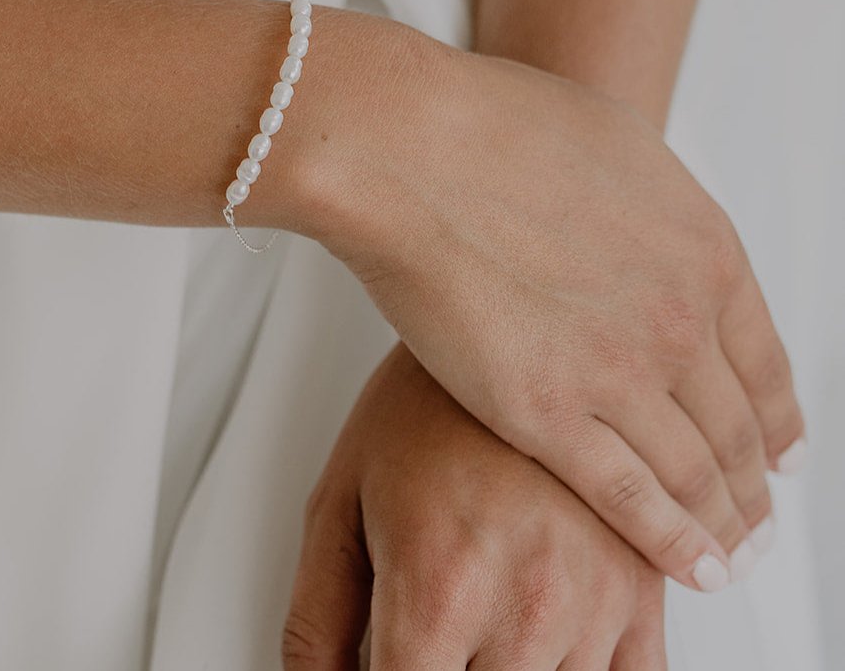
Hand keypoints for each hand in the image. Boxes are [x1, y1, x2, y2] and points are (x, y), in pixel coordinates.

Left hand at [283, 344, 666, 668]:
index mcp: (438, 586)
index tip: (392, 658)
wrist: (510, 327)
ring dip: (507, 667)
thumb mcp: (341, 503)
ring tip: (484, 612)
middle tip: (435, 627)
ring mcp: (595, 602)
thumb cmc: (424, 408)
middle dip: (446, 666)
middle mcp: (525, 605)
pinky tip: (548, 641)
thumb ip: (318, 618)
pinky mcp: (645, 591)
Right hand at [293, 25, 802, 589]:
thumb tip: (654, 239)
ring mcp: (617, 373)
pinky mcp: (545, 416)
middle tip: (756, 518)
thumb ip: (655, 212)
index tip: (782, 453)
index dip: (779, 421)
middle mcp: (679, 321)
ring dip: (724, 525)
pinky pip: (631, 502)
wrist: (414, 149)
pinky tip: (694, 568)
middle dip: (753, 486)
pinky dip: (671, 544)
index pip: (765, 364)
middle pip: (737, 431)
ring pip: (696, 476)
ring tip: (729, 553)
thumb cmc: (493, 130)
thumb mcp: (618, 146)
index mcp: (704, 250)